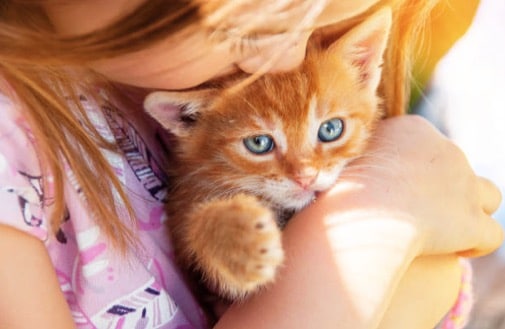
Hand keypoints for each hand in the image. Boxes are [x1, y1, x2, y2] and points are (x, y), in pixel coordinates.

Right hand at [335, 115, 502, 256]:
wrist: (356, 213)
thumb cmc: (339, 188)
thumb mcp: (344, 159)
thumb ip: (362, 156)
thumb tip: (360, 165)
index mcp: (414, 130)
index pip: (429, 147)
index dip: (418, 170)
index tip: (398, 190)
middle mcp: (446, 151)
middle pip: (456, 168)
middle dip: (442, 190)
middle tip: (414, 213)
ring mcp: (463, 185)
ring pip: (488, 195)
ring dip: (471, 210)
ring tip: (448, 230)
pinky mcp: (471, 221)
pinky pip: (491, 234)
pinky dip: (476, 244)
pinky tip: (456, 252)